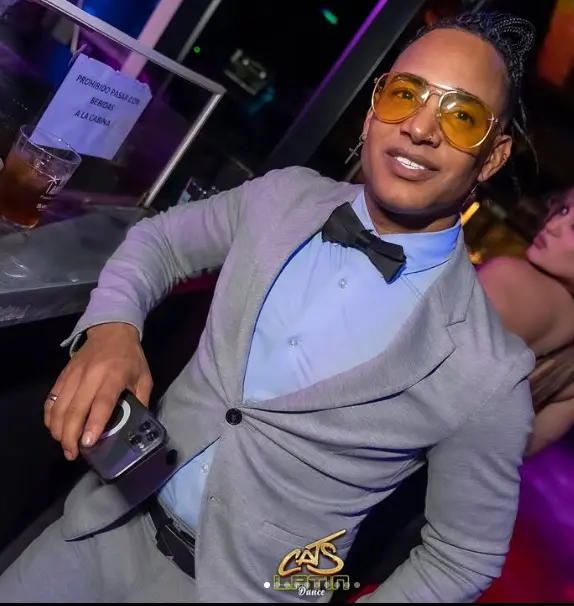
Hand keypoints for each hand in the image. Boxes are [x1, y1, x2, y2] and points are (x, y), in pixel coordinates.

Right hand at [45, 323, 151, 459]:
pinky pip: (51, 398)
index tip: (87, 444)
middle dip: (70, 435)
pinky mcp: (63, 375)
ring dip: (58, 430)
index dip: (93, 424)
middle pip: (75, 409)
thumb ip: (141, 400)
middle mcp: (91, 376)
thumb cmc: (131, 357)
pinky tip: (54, 428)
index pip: (102, 403)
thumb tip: (136, 425)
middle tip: (73, 454)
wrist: (112, 331)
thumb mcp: (144, 378)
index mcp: (114, 376)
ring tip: (64, 445)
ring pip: (59, 406)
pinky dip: (49, 416)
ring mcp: (74, 375)